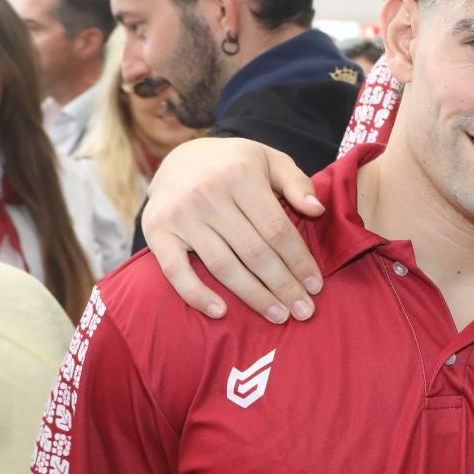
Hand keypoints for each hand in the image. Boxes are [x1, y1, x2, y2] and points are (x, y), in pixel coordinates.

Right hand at [142, 138, 323, 322]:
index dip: (299, 261)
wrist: (179, 156)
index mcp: (240, 175)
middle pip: (254, 252)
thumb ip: (297, 183)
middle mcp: (207, 194)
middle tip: (303, 310)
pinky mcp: (156, 231)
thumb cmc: (235, 164)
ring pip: (223, 266)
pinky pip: (175, 271)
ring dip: (253, 297)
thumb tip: (317, 210)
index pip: (277, 230)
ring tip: (278, 316)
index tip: (315, 286)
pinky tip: (220, 312)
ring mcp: (179, 214)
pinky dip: (196, 294)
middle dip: (283, 285)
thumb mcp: (270, 160)